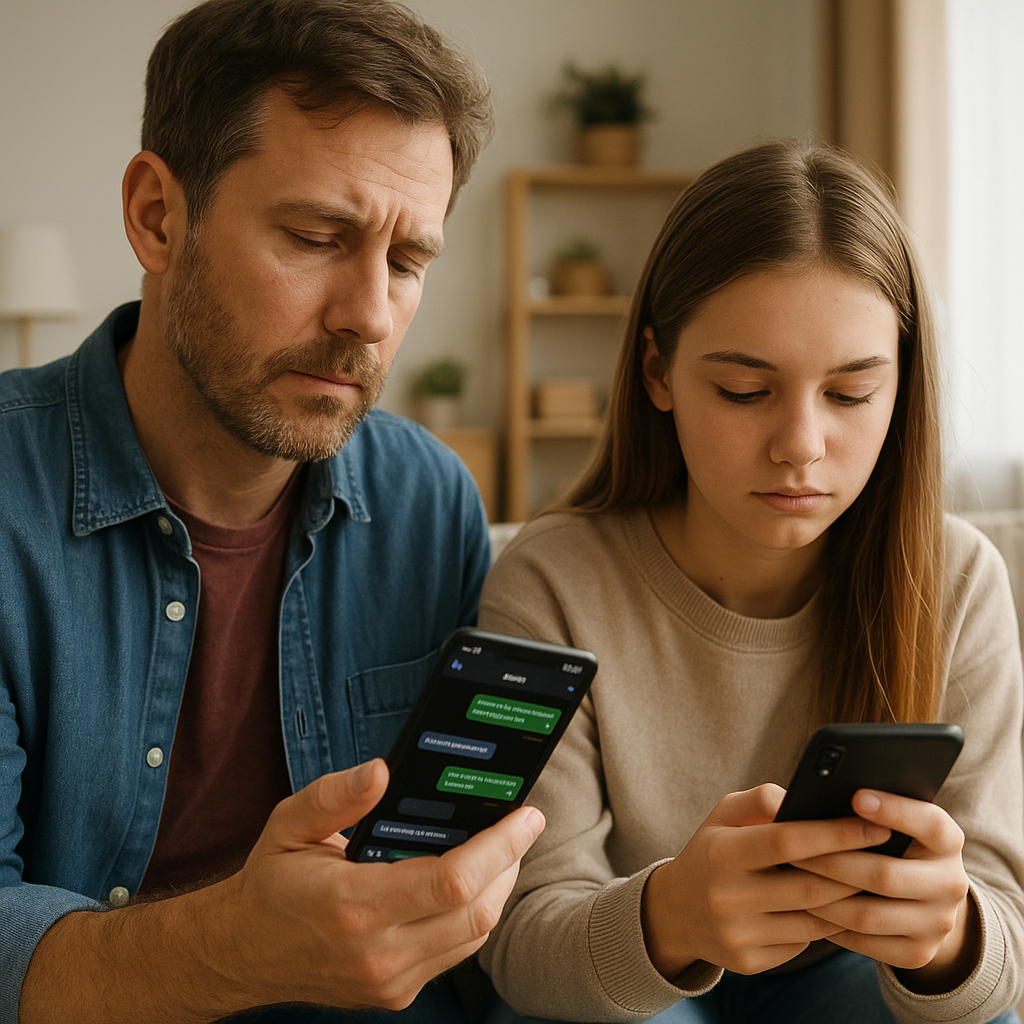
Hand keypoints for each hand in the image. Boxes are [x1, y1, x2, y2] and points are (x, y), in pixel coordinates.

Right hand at [219, 758, 545, 1010]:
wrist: (242, 952)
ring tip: (501, 847)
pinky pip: (456, 952)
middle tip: (521, 824)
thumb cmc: (271, 882)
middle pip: (476, 911)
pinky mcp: (397, 992)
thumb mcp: (289, 824)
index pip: (451, 880)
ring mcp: (390, 980)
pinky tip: (473, 881)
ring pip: (474, 936)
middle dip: (511, 862)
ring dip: (499, 889)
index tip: (525, 815)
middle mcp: (376, 952)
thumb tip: (381, 771)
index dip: (499, 846)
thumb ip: (335, 795)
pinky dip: (475, 914)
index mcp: (351, 905)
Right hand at [641, 784, 891, 977]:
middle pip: (810, 886)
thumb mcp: (723, 815)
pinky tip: (840, 908)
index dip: (835, 833)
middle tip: (890, 855)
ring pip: (814, 920)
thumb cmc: (712, 851)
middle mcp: (727, 896)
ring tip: (875, 880)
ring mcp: (738, 934)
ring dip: (849, 901)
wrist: (676, 911)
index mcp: (721, 852)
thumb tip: (800, 796)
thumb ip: (760, 799)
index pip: (787, 841)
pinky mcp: (750, 962)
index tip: (875, 825)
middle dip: (856, 870)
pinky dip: (826, 924)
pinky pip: (804, 943)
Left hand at [796, 789, 977, 991]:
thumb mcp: (896, 823)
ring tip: (790, 879)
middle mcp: (951, 883)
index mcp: (948, 841)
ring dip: (823, 897)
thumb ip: (870, 807)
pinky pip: (866, 942)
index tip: (856, 796)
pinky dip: (832, 925)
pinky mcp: (919, 953)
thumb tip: (821, 792)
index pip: (929, 823)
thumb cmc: (895, 845)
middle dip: (831, 861)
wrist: (926, 901)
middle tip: (791, 849)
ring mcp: (938, 924)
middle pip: (885, 874)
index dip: (895, 810)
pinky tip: (805, 908)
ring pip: (868, 914)